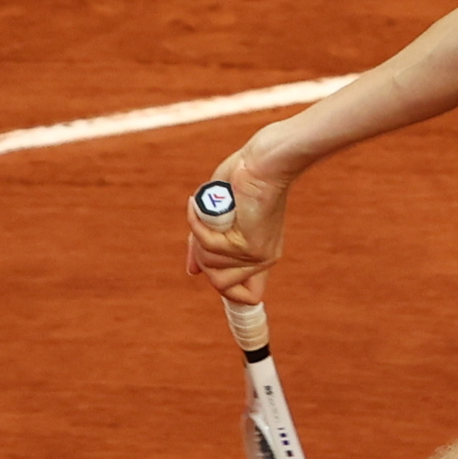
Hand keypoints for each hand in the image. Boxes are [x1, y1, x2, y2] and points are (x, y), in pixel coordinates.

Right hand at [183, 140, 290, 303]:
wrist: (264, 162)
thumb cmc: (243, 180)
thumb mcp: (221, 219)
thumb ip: (208, 246)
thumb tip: (193, 271)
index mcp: (261, 255)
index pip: (247, 296)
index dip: (225, 286)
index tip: (207, 266)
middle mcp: (263, 259)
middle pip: (216, 281)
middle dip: (202, 252)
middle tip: (207, 222)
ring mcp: (256, 255)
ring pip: (209, 263)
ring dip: (201, 235)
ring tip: (210, 209)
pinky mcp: (247, 245)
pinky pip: (208, 245)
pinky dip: (198, 223)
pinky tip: (200, 204)